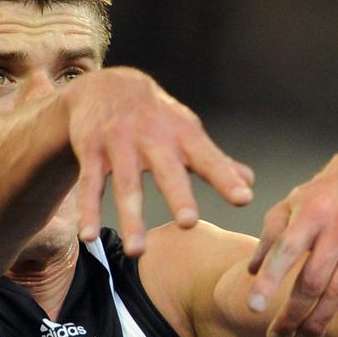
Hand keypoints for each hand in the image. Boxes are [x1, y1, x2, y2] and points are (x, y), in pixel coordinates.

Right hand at [63, 67, 254, 255]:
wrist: (106, 85)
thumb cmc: (158, 117)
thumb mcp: (187, 131)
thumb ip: (215, 161)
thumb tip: (250, 182)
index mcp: (183, 135)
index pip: (209, 159)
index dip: (226, 178)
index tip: (243, 199)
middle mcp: (153, 138)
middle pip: (167, 170)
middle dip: (178, 196)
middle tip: (189, 224)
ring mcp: (120, 144)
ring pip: (126, 185)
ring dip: (131, 218)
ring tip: (137, 251)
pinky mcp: (92, 151)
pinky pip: (89, 185)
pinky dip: (88, 211)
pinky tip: (87, 237)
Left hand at [246, 150, 337, 336]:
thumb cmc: (325, 193)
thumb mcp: (292, 203)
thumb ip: (271, 235)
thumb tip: (251, 271)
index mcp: (311, 211)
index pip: (286, 249)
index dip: (269, 280)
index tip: (253, 307)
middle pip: (313, 279)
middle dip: (292, 314)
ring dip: (319, 321)